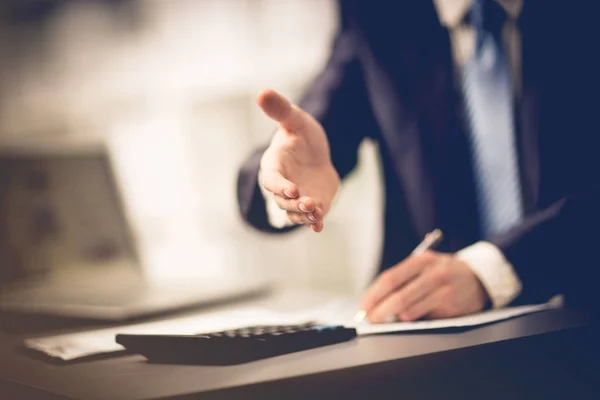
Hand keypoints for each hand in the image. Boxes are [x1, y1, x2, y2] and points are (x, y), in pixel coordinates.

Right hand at [257, 89, 339, 231]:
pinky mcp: (311, 206)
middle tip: (308, 203)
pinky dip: (313, 222)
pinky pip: (309, 218)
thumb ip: (280, 110)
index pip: (272, 179)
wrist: (316, 154)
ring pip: (295, 212)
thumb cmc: (301, 135)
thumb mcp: (295, 120)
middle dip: (295, 204)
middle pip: (282, 200)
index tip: (292, 189)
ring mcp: (296, 198)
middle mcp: (282, 185)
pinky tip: (319, 225)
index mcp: (274, 165)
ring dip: (304, 215)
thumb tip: (262, 92)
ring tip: (316, 214)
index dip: (280, 186)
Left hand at [360, 251, 488, 322]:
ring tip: (390, 318)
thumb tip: (375, 301)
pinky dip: (414, 320)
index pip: (390, 278)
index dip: (373, 295)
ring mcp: (444, 291)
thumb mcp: (424, 265)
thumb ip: (403, 279)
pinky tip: (413, 316)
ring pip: (410, 311)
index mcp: (422, 260)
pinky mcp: (452, 308)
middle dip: (380, 312)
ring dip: (397, 318)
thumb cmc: (442, 273)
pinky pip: (425, 319)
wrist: (478, 278)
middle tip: (371, 320)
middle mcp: (434, 274)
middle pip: (399, 297)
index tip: (363, 306)